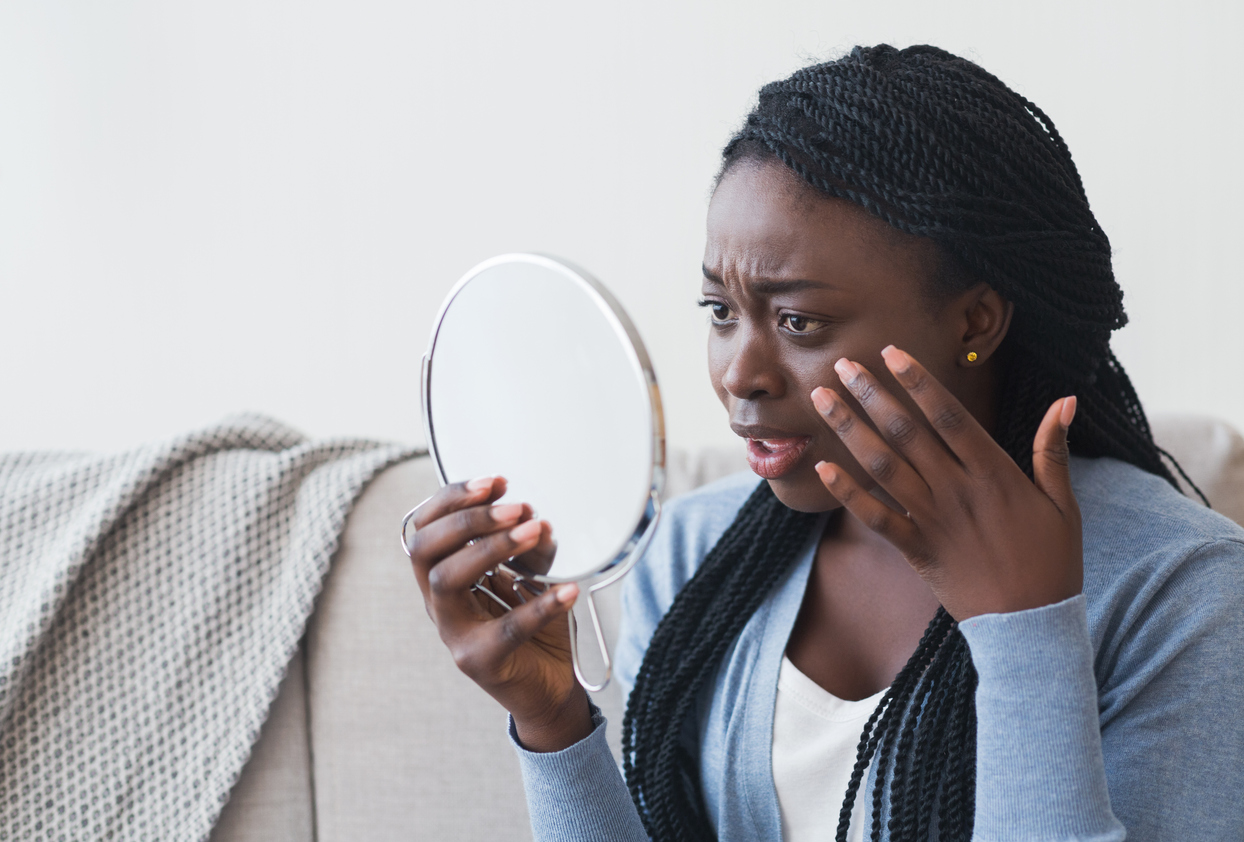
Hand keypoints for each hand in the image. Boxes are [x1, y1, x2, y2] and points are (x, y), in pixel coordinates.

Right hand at [406, 476, 592, 750]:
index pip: (423, 529)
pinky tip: (567, 589)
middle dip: (469, 519)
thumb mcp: (532, 575)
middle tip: (516, 507)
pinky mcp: (480, 662)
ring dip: (491, 548)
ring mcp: (454, 634)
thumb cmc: (533, 627)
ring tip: (535, 531)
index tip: (494, 483)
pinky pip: (505, 629)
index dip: (452, 500)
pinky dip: (539, 605)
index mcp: (443, 577)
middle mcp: (439, 604)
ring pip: (447, 581)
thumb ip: (531, 547)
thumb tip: (537, 519)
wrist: (547, 687)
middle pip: (425, 551)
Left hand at [811, 346, 1081, 619]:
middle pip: (906, 432)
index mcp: (994, 473)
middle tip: (842, 365)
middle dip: (872, 394)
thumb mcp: (1063, 503)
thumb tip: (1066, 399)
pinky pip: (875, 517)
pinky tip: (822, 467)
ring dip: (850, 430)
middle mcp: (957, 490)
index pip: (948, 416)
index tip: (890, 352)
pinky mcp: (915, 550)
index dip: (917, 381)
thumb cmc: (1051, 562)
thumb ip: (1053, 449)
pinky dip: (847, 493)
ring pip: (882, 466)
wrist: (1031, 626)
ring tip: (822, 400)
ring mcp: (932, 520)